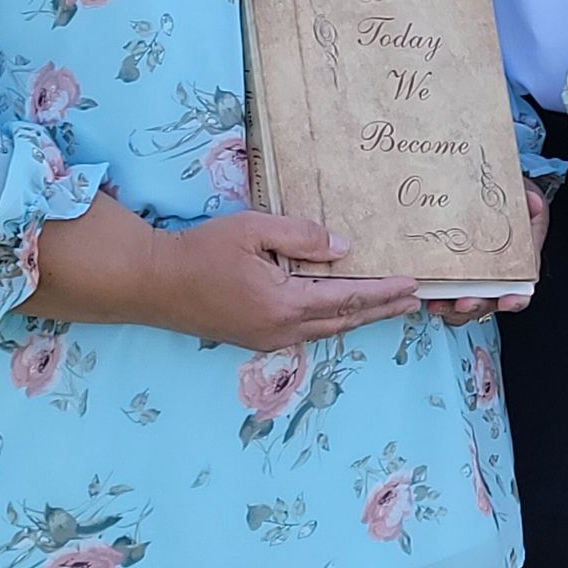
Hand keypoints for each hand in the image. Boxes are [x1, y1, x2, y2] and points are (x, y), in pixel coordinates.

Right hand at [145, 211, 419, 351]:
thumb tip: (346, 250)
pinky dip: (332, 320)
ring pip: (326, 329)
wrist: (154, 283)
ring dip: (359, 317)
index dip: (383, 291)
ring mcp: (268, 339)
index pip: (348, 297)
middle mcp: (282, 329)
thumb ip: (302, 237)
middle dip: (381, 310)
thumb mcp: (253, 229)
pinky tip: (340, 311)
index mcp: (285, 303)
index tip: (412, 286)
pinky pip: (305, 331)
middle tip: (414, 302)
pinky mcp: (254, 338)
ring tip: (387, 307)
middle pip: (344, 319)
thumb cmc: (202, 251)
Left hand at [424, 184, 551, 324]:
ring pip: (465, 305)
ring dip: (452, 308)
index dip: (515, 298)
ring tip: (439, 303)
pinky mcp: (451, 275)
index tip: (507, 300)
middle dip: (476, 305)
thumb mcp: (525, 197)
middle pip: (489, 302)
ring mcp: (472, 279)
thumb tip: (532, 203)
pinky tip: (428, 296)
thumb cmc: (511, 202)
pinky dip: (437, 298)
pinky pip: (444, 295)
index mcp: (519, 263)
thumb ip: (528, 201)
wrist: (488, 192)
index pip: (521, 289)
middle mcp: (496, 277)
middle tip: (464, 302)